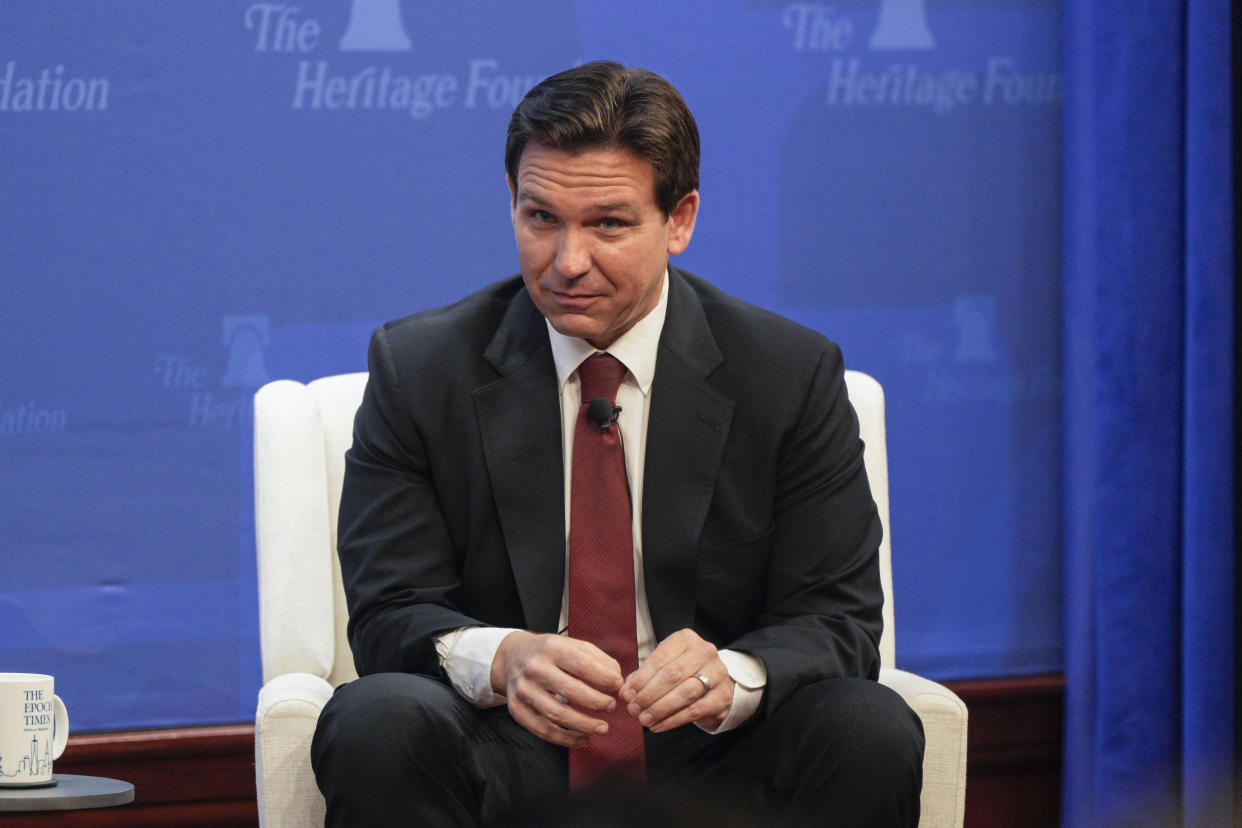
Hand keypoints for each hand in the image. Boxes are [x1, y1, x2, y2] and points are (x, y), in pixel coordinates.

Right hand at [490, 631, 623, 747]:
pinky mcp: (517, 709)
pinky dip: (565, 739)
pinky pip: (542, 730)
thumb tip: (617, 681)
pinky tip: (583, 739)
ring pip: (556, 714)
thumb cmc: (549, 653)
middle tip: (611, 706)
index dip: (604, 678)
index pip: (582, 664)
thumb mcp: (571, 645)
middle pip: (570, 690)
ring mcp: (524, 690)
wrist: (511, 657)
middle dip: (597, 702)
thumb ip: (598, 659)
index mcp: (551, 647)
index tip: (618, 686)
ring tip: (602, 728)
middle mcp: (534, 668)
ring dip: (584, 725)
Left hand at [620, 629, 734, 732]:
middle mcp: (704, 652)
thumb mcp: (663, 666)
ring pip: (684, 693)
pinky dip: (673, 720)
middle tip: (634, 709)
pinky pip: (694, 710)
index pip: (660, 658)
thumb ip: (642, 677)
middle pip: (672, 675)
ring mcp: (717, 673)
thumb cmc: (683, 672)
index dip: (641, 678)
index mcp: (686, 639)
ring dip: (660, 709)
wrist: (716, 682)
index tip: (627, 694)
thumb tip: (625, 693)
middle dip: (649, 694)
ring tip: (644, 719)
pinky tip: (658, 725)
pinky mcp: (721, 696)